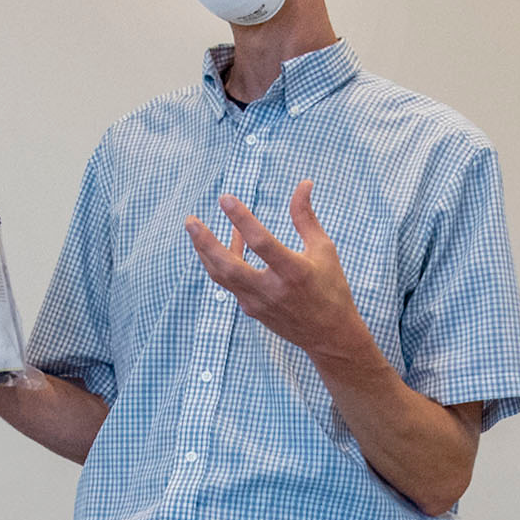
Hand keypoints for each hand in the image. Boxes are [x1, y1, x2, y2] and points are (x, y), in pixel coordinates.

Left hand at [185, 181, 375, 366]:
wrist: (329, 336)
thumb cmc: (330, 287)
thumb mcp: (323, 249)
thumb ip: (305, 217)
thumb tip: (303, 183)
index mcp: (294, 272)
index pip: (261, 243)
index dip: (242, 219)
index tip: (225, 198)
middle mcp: (272, 290)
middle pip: (228, 267)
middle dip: (205, 243)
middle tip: (189, 220)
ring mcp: (258, 303)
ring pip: (221, 276)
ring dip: (205, 252)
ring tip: (195, 228)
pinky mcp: (251, 310)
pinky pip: (230, 282)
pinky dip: (224, 262)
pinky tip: (227, 243)